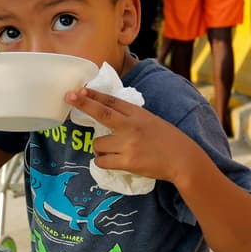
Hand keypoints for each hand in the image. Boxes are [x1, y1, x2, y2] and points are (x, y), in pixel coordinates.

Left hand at [65, 87, 200, 183]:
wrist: (182, 159)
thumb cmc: (166, 139)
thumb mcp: (149, 120)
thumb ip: (130, 116)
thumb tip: (108, 112)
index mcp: (137, 113)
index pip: (112, 101)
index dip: (94, 95)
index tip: (80, 89)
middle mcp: (131, 126)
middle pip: (101, 112)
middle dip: (83, 104)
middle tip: (68, 97)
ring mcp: (128, 144)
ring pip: (98, 144)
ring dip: (99, 149)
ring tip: (111, 151)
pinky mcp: (127, 161)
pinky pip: (102, 161)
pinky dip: (102, 161)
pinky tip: (110, 161)